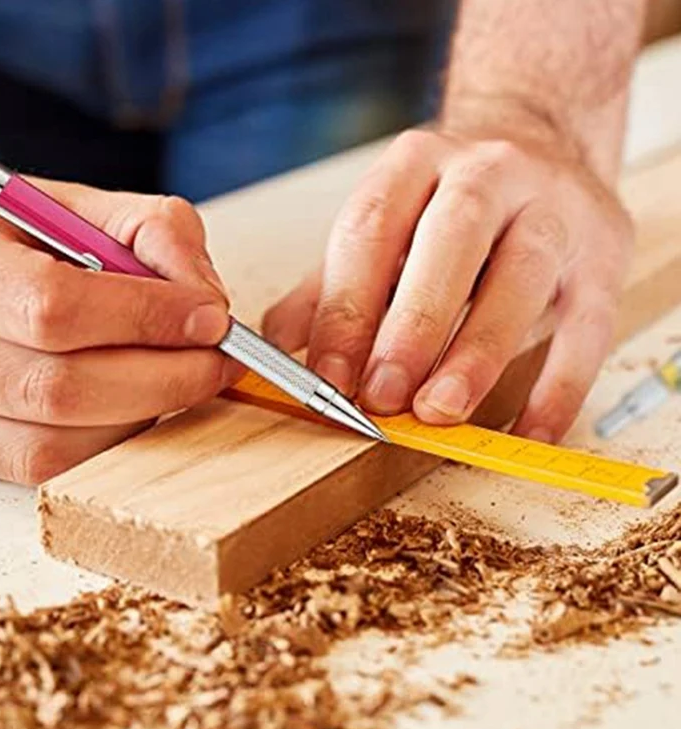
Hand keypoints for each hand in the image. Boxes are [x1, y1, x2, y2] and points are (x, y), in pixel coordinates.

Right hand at [0, 158, 236, 483]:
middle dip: (163, 380)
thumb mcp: (59, 199)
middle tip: (215, 362)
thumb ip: (146, 230)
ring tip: (176, 381)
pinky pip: (32, 468)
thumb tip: (206, 299)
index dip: (147, 319)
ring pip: (50, 444)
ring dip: (138, 416)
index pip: (52, 306)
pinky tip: (129, 408)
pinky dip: (101, 443)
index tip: (210, 319)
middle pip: (58, 389)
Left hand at [263, 126, 632, 442]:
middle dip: (412, 326)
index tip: (326, 377)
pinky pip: (588, 325)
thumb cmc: (447, 205)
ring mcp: (553, 209)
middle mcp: (487, 173)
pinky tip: (527, 432)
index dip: (346, 308)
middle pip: (450, 243)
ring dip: (477, 351)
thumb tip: (279, 348)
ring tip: (440, 410)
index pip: (371, 231)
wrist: (543, 142)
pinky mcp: (602, 254)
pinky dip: (559, 384)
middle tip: (382, 395)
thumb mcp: (383, 229)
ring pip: (521, 276)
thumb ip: (329, 285)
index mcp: (416, 164)